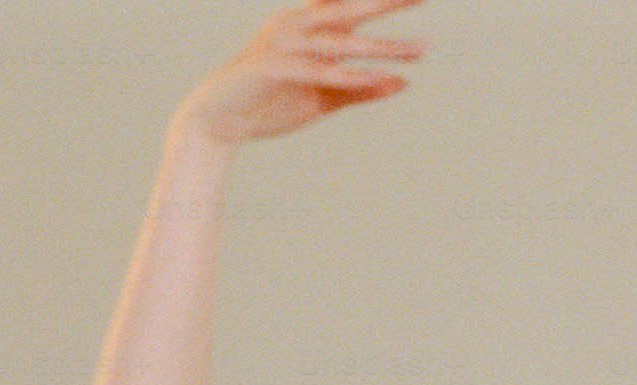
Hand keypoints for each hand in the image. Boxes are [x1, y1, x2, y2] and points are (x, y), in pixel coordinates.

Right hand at [178, 0, 424, 147]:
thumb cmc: (267, 104)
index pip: (348, 5)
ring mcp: (285, 43)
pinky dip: (354, 76)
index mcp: (304, 24)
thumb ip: (360, 89)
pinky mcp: (276, 66)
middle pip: (350, 8)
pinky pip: (323, 71)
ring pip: (343, 42)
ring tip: (420, 51)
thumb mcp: (321, 97)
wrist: (216, 121)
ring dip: (384, 47)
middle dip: (387, 1)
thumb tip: (402, 83)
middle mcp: (296, 25)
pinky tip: (383, 78)